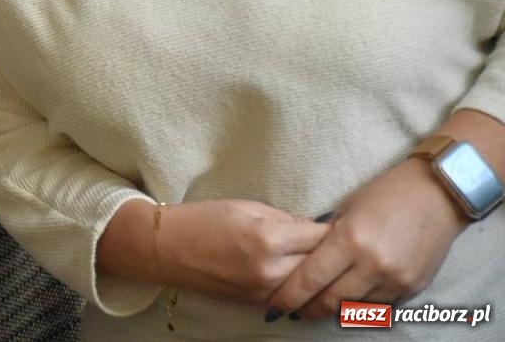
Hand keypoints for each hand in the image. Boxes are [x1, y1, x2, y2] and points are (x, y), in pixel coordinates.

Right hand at [156, 199, 329, 305]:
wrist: (168, 249)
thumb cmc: (204, 219)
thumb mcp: (247, 207)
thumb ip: (286, 219)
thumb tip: (316, 228)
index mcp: (269, 238)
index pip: (321, 237)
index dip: (333, 230)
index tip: (343, 225)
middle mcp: (271, 270)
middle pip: (321, 265)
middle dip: (332, 254)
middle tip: (342, 244)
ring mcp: (265, 291)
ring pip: (309, 286)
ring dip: (319, 273)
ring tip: (327, 261)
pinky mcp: (257, 304)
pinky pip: (290, 295)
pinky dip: (300, 285)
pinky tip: (304, 275)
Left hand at [265, 158, 468, 321]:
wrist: (437, 195)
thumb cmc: (385, 193)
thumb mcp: (347, 210)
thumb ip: (327, 239)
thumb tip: (304, 262)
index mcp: (350, 240)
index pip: (311, 278)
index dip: (290, 295)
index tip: (275, 304)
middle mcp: (373, 264)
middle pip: (331, 300)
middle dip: (308, 309)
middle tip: (293, 310)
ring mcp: (395, 279)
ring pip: (354, 307)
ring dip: (333, 310)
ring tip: (315, 308)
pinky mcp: (413, 288)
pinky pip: (379, 306)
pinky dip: (359, 306)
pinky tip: (346, 302)